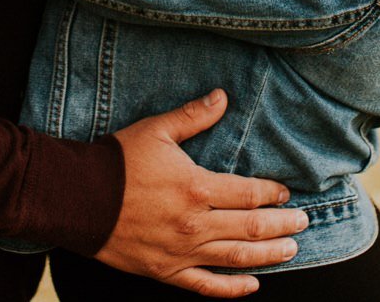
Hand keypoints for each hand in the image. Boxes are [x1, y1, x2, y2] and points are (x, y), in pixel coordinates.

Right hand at [94, 90, 306, 297]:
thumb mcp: (156, 130)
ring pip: (236, 258)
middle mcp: (195, 224)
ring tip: (291, 250)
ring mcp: (182, 252)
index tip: (286, 193)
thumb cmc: (117, 161)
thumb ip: (193, 117)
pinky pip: (206, 286)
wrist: (76, 197)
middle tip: (302, 222)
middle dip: (282, 225)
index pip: (249, 194)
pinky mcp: (166, 271)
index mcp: (197, 187)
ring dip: (269, 255)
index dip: (273, 194)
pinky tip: (252, 285)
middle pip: (252, 228)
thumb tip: (223, 97)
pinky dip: (232, 288)